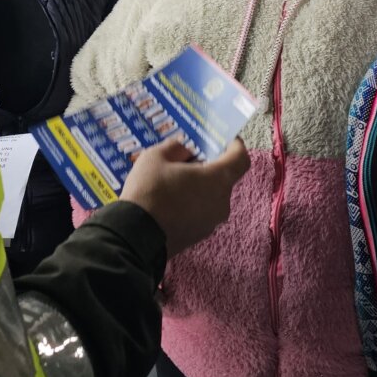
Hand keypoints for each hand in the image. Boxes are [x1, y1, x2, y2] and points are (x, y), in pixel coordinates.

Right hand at [120, 137, 249, 257]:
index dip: (235, 146)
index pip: (240, 159)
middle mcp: (221, 202)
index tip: (223, 140)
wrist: (135, 236)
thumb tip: (183, 149)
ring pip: (211, 196)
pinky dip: (191, 203)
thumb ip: (175, 148)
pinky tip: (168, 202)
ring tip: (172, 182)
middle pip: (223, 178)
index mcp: (217, 179)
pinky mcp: (199, 236)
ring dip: (198, 186)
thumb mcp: (155, 157)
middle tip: (186, 160)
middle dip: (208, 166)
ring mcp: (211, 223)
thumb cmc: (149, 191)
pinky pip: (201, 212)